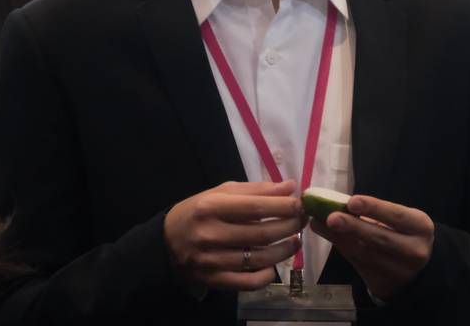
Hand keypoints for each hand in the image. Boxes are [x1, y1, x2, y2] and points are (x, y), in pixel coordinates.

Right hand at [164, 179, 306, 292]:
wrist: (166, 242)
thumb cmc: (197, 211)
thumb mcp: (220, 193)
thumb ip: (255, 190)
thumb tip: (290, 187)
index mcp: (211, 207)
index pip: (255, 207)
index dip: (283, 206)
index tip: (300, 203)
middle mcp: (211, 234)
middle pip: (261, 234)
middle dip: (289, 226)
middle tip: (303, 220)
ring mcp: (212, 260)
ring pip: (259, 259)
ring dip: (285, 250)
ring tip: (296, 240)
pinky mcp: (214, 280)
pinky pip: (248, 282)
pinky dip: (267, 275)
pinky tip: (275, 264)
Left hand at [310, 194, 433, 300]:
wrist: (417, 271)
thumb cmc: (404, 234)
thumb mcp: (400, 220)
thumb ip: (376, 211)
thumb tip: (340, 201)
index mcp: (421, 228)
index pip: (397, 216)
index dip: (374, 208)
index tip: (352, 201)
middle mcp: (414, 251)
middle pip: (380, 238)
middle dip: (353, 227)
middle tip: (331, 217)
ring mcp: (398, 271)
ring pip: (364, 253)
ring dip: (338, 237)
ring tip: (318, 222)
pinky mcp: (382, 283)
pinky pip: (357, 263)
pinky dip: (340, 246)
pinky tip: (326, 233)